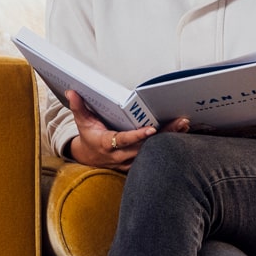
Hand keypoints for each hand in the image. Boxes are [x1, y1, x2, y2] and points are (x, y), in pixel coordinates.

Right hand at [65, 90, 188, 170]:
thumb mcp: (82, 122)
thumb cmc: (89, 136)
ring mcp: (129, 162)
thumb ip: (78, 107)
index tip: (151, 128)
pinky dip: (167, 145)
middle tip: (180, 122)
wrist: (90, 157)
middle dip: (164, 135)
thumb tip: (71, 91)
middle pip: (145, 146)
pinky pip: (155, 156)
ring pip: (152, 152)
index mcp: (106, 144)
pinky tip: (181, 133)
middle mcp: (119, 156)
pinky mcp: (137, 164)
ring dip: (169, 140)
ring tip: (184, 125)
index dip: (137, 136)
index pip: (123, 140)